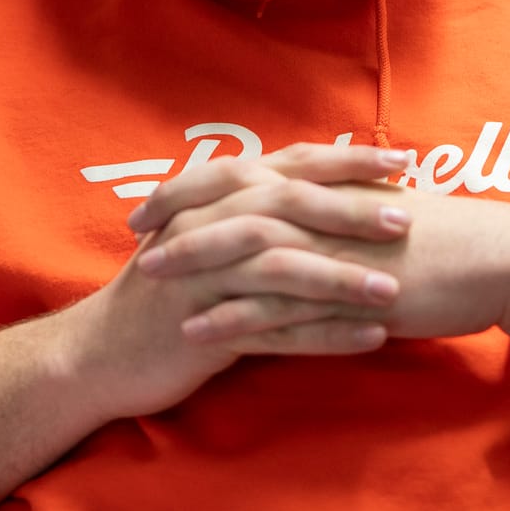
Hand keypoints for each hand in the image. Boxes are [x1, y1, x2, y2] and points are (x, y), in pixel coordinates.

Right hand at [61, 143, 416, 419]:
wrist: (102, 352)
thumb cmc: (169, 292)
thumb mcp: (208, 239)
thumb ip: (260, 211)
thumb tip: (331, 191)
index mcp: (219, 197)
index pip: (294, 164)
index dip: (349, 159)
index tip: (404, 158)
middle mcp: (211, 225)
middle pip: (290, 205)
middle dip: (352, 210)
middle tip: (407, 218)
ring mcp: (204, 276)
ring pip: (283, 267)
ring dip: (342, 277)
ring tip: (393, 290)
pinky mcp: (203, 325)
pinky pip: (275, 329)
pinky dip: (326, 334)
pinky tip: (371, 339)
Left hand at [135, 167, 509, 344]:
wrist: (496, 260)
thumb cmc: (444, 238)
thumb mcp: (381, 211)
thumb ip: (337, 206)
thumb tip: (304, 206)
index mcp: (328, 187)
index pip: (247, 175)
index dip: (194, 186)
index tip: (154, 201)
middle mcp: (325, 210)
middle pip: (236, 204)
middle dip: (180, 218)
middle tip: (134, 234)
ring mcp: (335, 251)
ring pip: (249, 253)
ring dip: (195, 265)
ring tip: (149, 282)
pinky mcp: (348, 295)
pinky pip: (282, 307)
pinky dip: (235, 316)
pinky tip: (199, 331)